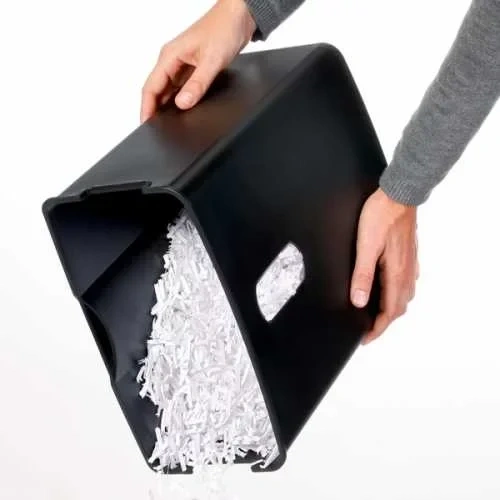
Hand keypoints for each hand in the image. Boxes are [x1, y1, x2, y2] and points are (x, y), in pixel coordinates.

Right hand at [140, 0, 255, 121]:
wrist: (240, 16)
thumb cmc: (224, 28)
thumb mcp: (211, 60)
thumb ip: (197, 84)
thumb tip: (182, 103)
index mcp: (170, 55)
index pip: (151, 86)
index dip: (146, 107)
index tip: (145, 124)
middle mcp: (173, 60)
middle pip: (157, 90)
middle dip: (155, 110)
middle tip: (157, 130)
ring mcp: (183, 64)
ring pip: (170, 90)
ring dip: (168, 106)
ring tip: (169, 124)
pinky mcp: (194, 68)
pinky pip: (182, 87)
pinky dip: (182, 99)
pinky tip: (186, 109)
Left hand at [350, 188, 417, 343]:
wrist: (398, 193)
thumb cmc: (380, 216)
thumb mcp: (365, 247)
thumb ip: (362, 275)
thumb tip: (359, 302)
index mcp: (396, 274)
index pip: (389, 312)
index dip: (377, 329)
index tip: (364, 339)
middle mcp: (406, 272)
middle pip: (399, 308)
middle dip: (383, 322)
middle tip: (367, 328)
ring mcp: (410, 263)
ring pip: (403, 296)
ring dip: (391, 308)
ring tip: (374, 312)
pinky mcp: (408, 254)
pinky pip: (405, 282)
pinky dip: (396, 293)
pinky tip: (386, 288)